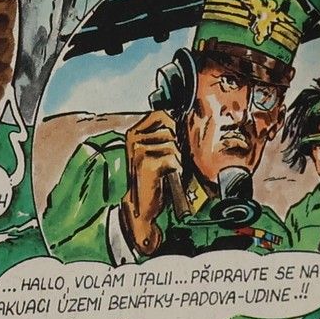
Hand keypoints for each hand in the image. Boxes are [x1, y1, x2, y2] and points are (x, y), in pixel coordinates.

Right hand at [122, 108, 184, 257]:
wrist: (143, 204)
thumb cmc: (154, 176)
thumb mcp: (157, 150)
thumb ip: (167, 134)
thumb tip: (186, 116)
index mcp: (134, 131)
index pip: (162, 114)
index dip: (173, 126)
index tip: (173, 142)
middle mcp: (133, 137)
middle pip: (170, 129)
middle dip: (176, 146)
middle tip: (167, 162)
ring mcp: (138, 149)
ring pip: (173, 144)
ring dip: (176, 159)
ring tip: (166, 170)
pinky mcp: (145, 162)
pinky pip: (173, 158)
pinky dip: (176, 168)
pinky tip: (166, 176)